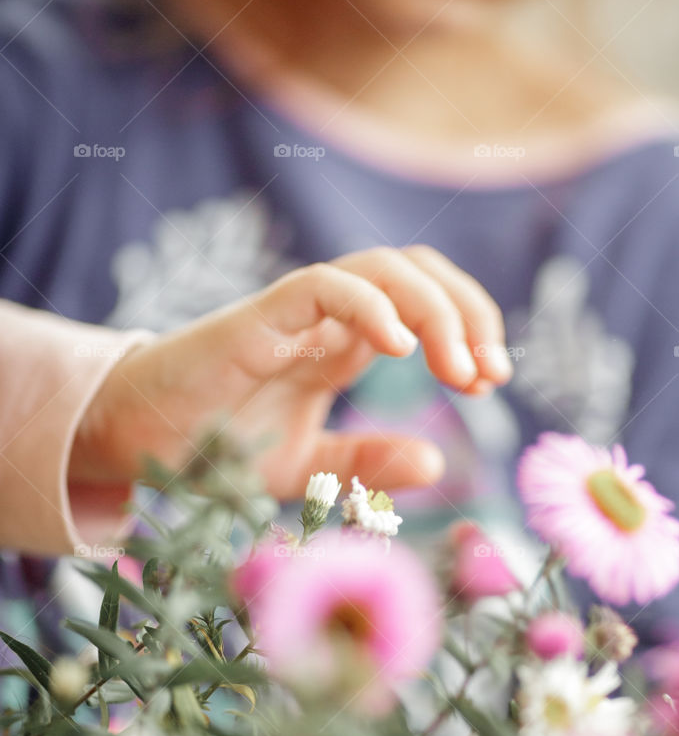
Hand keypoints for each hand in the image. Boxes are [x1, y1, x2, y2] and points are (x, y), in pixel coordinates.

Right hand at [69, 246, 512, 498]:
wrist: (132, 446)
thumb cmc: (213, 448)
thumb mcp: (309, 468)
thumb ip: (367, 462)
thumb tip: (436, 462)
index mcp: (345, 344)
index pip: (426, 302)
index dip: (470, 328)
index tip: (489, 383)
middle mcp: (328, 319)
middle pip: (418, 270)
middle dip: (469, 312)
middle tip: (488, 376)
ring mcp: (295, 313)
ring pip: (383, 267)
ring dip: (436, 309)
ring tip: (457, 368)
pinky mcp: (258, 320)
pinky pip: (324, 285)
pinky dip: (371, 305)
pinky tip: (399, 349)